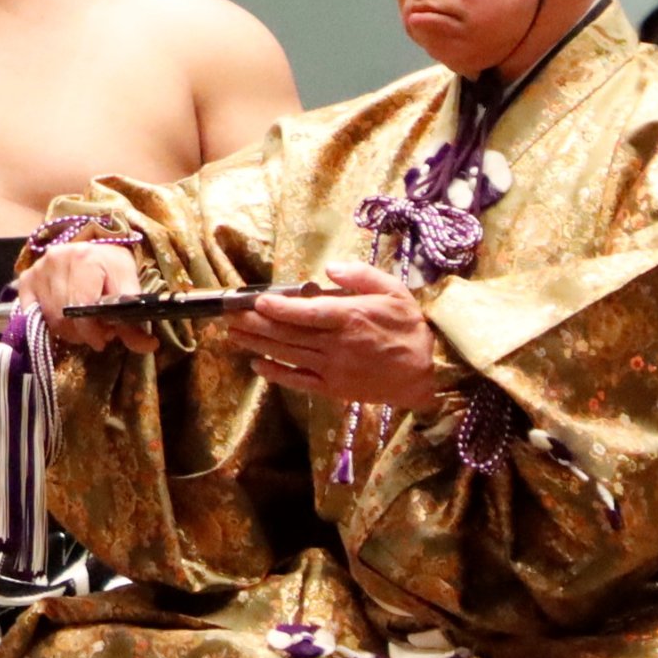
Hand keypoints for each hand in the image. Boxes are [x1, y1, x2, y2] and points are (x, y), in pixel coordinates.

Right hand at [20, 239, 145, 351]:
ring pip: (48, 318)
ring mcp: (38, 269)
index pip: (81, 307)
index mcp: (85, 258)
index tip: (104, 340)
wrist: (92, 245)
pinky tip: (62, 319)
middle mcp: (56, 260)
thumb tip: (149, 345)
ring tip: (82, 325)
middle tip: (96, 332)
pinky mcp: (26, 279)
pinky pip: (31, 313)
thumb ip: (134, 317)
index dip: (92, 331)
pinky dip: (47, 323)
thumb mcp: (128, 285)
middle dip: (81, 333)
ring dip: (67, 330)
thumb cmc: (111, 266)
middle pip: (63, 316)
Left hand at [225, 262, 446, 411]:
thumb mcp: (394, 291)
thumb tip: (330, 269)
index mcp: (350, 318)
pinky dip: (276, 373)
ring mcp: (334, 368)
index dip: (276, 308)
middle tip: (229, 315)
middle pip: (287, 333)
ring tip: (232, 334)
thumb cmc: (409, 327)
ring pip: (287, 355)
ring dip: (257, 344)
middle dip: (254, 323)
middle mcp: (337, 344)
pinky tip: (257, 364)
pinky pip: (299, 380)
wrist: (429, 371)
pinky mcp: (334, 388)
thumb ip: (361, 276)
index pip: (305, 313)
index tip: (255, 301)